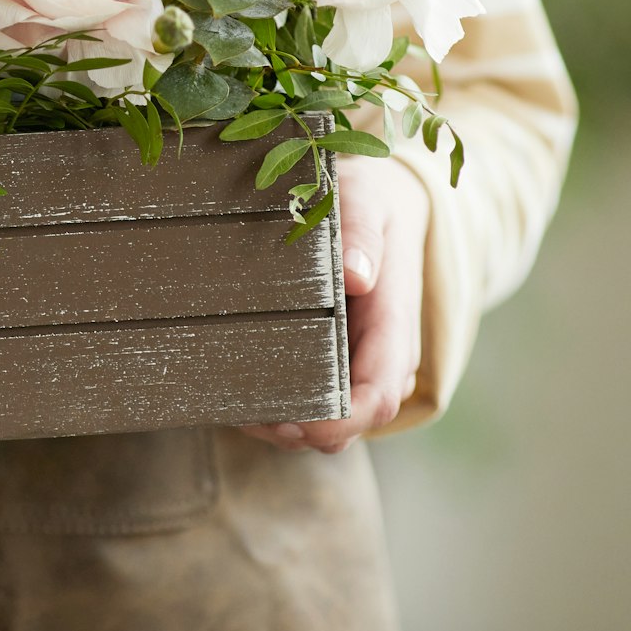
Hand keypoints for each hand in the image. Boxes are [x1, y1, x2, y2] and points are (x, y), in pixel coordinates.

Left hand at [241, 154, 427, 454]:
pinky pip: (315, 404)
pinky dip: (280, 410)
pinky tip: (241, 394)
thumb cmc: (371, 200)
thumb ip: (362, 232)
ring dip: (283, 427)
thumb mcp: (367, 200)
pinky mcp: (338, 363)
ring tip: (236, 407)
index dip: (335, 421)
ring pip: (329, 424)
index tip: (290, 419)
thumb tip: (357, 274)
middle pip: (349, 424)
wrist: (383, 201)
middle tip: (244, 413)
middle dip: (299, 431)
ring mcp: (361, 364)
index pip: (376, 397)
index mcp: (394, 326)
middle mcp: (383, 357)